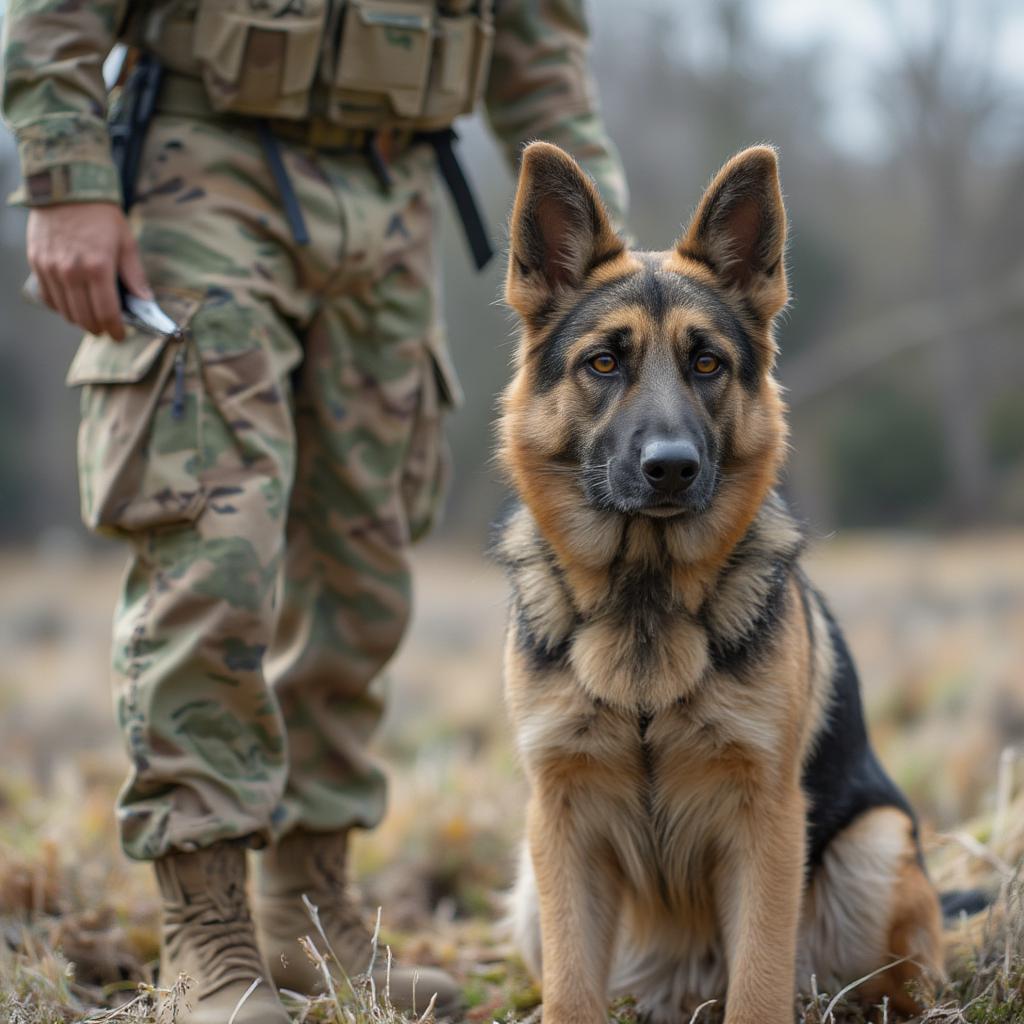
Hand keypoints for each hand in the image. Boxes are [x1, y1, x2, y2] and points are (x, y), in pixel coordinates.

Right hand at [27, 202, 151, 340]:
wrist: (67, 187)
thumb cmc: (101, 215)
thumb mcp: (126, 242)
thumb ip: (134, 275)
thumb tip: (145, 301)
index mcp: (98, 268)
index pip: (106, 313)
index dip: (114, 329)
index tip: (119, 335)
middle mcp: (71, 271)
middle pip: (84, 317)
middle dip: (98, 328)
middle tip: (106, 329)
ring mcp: (51, 268)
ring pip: (65, 310)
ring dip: (79, 320)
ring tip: (91, 318)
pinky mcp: (37, 262)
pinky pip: (48, 296)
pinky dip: (60, 306)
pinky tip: (72, 304)